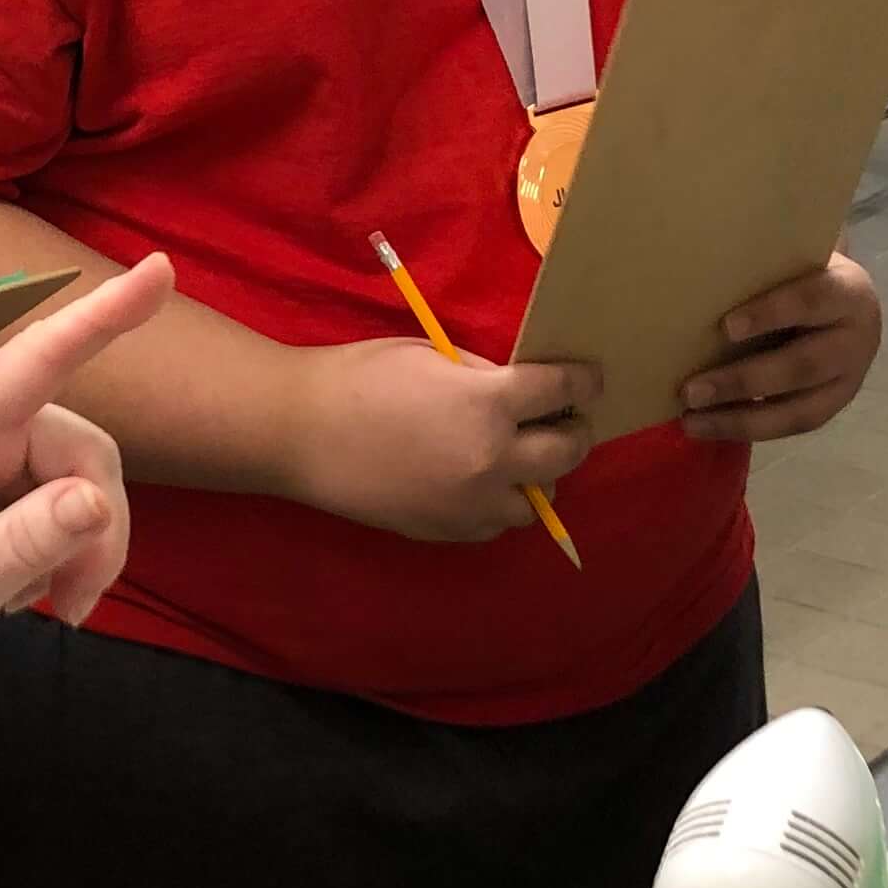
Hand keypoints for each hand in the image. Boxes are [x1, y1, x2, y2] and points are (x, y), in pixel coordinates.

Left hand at [0, 256, 168, 690]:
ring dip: (86, 549)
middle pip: (85, 451)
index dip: (102, 315)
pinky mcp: (3, 470)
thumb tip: (98, 500)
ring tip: (54, 608)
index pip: (38, 361)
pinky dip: (69, 550)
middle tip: (74, 608)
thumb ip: (24, 544)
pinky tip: (34, 590)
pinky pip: (70, 497)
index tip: (160, 268)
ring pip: (87, 479)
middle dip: (98, 531)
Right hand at [284, 339, 607, 542]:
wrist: (300, 433)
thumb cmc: (360, 379)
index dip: (583, 381)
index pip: (563, 391)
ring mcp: (471, 503)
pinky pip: (496, 522)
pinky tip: (477, 481)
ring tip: (516, 456)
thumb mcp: (431, 357)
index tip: (587, 379)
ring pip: (538, 498)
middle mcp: (493, 460)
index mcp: (489, 404)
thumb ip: (483, 376)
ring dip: (537, 475)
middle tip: (563, 419)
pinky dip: (498, 501)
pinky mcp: (447, 530)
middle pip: (568, 452)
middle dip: (573, 431)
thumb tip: (518, 390)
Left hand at [680, 255, 883, 443]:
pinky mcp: (835, 406)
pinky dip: (749, 429)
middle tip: (690, 391)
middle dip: (744, 382)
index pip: (811, 300)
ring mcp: (850, 379)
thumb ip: (762, 267)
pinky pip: (792, 425)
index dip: (770, 314)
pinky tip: (709, 427)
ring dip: (741, 419)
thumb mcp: (793, 260)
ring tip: (691, 421)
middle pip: (802, 366)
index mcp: (848, 291)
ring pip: (800, 410)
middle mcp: (858, 338)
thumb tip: (698, 270)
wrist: (843, 301)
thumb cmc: (803, 274)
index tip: (725, 327)